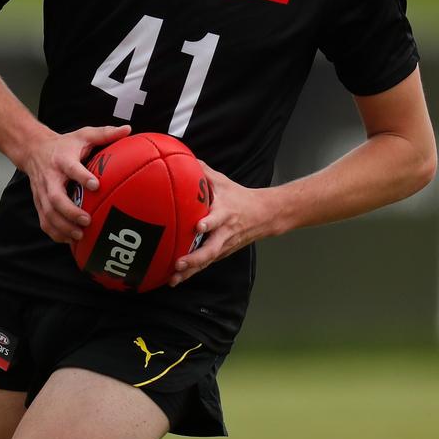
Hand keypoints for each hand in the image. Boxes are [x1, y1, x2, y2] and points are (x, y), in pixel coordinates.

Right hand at [23, 124, 130, 243]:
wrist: (34, 150)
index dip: (82, 177)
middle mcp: (50, 177)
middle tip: (87, 220)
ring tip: (80, 235)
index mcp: (62, 159)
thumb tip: (128, 130)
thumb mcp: (83, 135)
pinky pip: (45, 221)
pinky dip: (55, 233)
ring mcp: (42, 192)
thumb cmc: (65, 144)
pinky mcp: (39, 203)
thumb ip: (105, 133)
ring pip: (48, 213)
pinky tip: (70, 240)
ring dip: (63, 226)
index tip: (96, 185)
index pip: (71, 169)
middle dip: (70, 211)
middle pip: (56, 198)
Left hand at [169, 163, 277, 285]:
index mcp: (225, 212)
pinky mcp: (221, 253)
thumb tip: (181, 157)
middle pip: (212, 248)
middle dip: (195, 258)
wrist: (264, 215)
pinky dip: (191, 273)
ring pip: (207, 261)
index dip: (209, 223)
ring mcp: (223, 245)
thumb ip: (202, 172)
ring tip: (173, 278)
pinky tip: (175, 280)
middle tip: (179, 263)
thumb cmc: (239, 196)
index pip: (218, 218)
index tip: (198, 226)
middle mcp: (224, 231)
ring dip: (190, 271)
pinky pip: (205, 264)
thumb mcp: (223, 181)